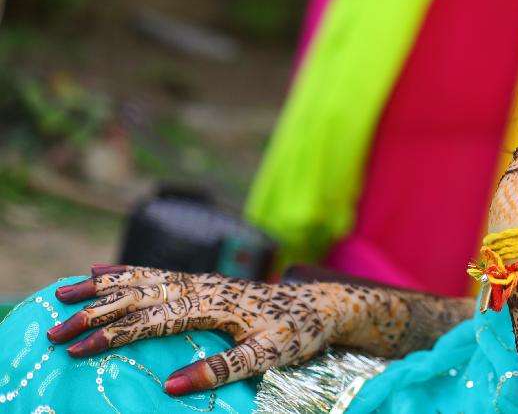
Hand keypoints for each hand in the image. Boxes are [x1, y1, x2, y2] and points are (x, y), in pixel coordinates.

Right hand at [49, 264, 384, 394]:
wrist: (324, 304)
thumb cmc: (298, 333)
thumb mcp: (267, 357)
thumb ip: (221, 369)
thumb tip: (171, 386)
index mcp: (215, 306)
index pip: (153, 320)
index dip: (114, 334)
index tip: (77, 348)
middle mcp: (204, 288)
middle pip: (140, 297)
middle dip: (96, 311)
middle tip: (54, 325)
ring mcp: (203, 283)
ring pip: (145, 280)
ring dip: (103, 286)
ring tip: (64, 291)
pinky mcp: (205, 284)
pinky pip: (159, 275)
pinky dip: (128, 272)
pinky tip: (102, 270)